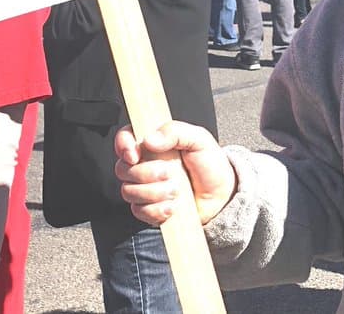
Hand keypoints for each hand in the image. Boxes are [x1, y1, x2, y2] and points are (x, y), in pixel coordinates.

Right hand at [115, 121, 235, 225]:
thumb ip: (175, 132)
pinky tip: (173, 206)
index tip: (135, 155)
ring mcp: (144, 187)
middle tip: (170, 174)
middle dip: (145, 174)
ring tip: (176, 191)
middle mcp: (144, 164)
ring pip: (128, 191)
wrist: (221, 194)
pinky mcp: (148, 208)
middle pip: (122, 169)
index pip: (125, 138)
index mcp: (153, 142)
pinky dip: (157, 210)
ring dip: (154, 193)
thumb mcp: (199, 139)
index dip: (124, 145)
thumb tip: (150, 140)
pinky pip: (139, 211)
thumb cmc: (210, 163)